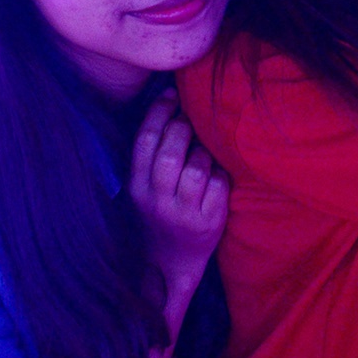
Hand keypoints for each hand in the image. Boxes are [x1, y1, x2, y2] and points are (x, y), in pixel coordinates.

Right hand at [129, 89, 227, 298]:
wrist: (171, 263)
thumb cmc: (160, 214)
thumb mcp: (144, 190)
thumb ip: (151, 156)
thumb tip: (169, 106)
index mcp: (136, 188)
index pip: (144, 142)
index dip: (159, 112)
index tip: (172, 94)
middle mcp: (156, 202)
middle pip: (171, 152)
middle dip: (184, 128)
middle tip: (191, 120)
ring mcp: (183, 213)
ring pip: (197, 167)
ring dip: (204, 152)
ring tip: (203, 153)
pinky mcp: (208, 222)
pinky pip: (219, 183)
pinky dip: (220, 173)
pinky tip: (217, 175)